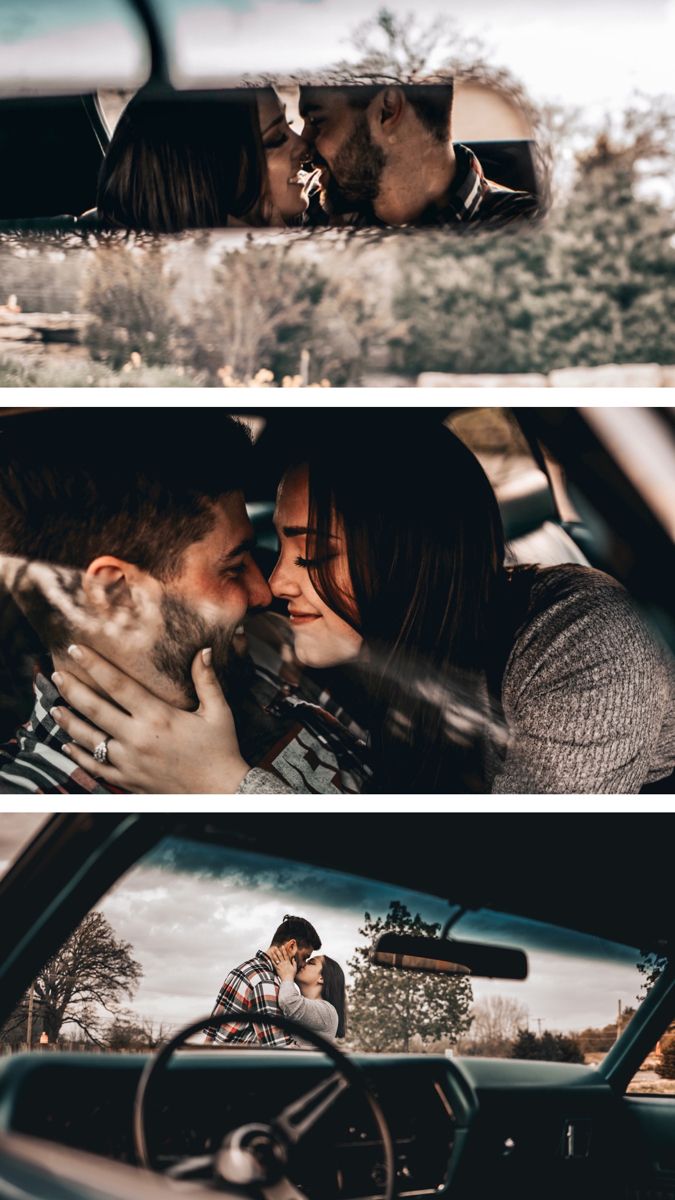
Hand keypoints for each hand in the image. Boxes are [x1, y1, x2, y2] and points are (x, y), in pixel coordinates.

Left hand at [51, 645, 249, 793]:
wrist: (220, 793)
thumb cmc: (220, 750)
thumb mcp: (218, 712)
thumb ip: (206, 679)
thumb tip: (204, 649)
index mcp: (158, 717)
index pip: (117, 684)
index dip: (93, 665)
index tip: (75, 649)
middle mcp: (138, 738)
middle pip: (94, 709)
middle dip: (72, 689)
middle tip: (56, 674)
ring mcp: (129, 761)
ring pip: (89, 738)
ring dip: (68, 721)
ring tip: (54, 707)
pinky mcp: (127, 780)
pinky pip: (95, 767)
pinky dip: (78, 754)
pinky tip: (68, 743)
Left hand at [269, 945, 297, 981]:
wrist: (287, 980)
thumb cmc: (292, 975)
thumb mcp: (295, 968)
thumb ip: (294, 962)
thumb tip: (293, 958)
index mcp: (288, 962)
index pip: (286, 955)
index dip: (284, 950)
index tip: (282, 946)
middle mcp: (283, 963)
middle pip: (280, 955)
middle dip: (277, 951)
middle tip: (275, 947)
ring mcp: (280, 965)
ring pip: (276, 959)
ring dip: (274, 954)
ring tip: (272, 951)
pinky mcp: (277, 969)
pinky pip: (274, 964)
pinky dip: (272, 960)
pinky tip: (270, 957)